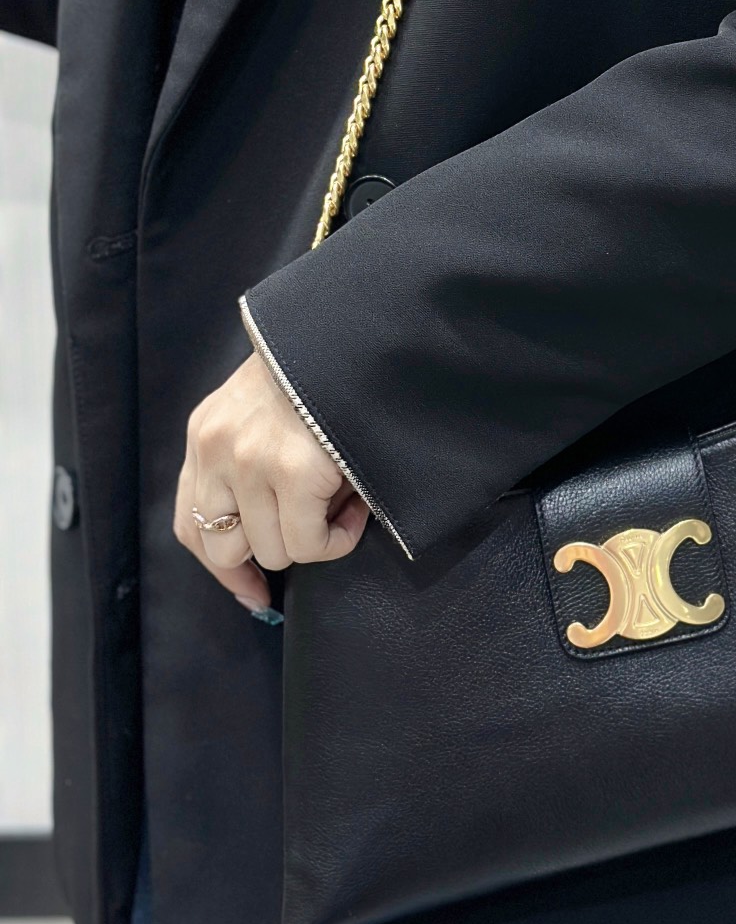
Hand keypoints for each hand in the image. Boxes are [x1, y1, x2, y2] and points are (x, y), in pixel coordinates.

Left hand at [174, 352, 369, 614]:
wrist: (356, 332)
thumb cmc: (320, 375)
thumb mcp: (263, 412)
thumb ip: (249, 465)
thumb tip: (266, 546)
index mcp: (207, 433)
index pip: (190, 525)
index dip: (223, 568)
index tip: (254, 590)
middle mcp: (217, 449)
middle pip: (224, 549)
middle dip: (272, 552)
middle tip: (312, 534)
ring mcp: (252, 461)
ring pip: (274, 552)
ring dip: (312, 540)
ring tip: (342, 507)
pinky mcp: (295, 471)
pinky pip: (312, 544)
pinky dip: (339, 539)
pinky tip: (356, 510)